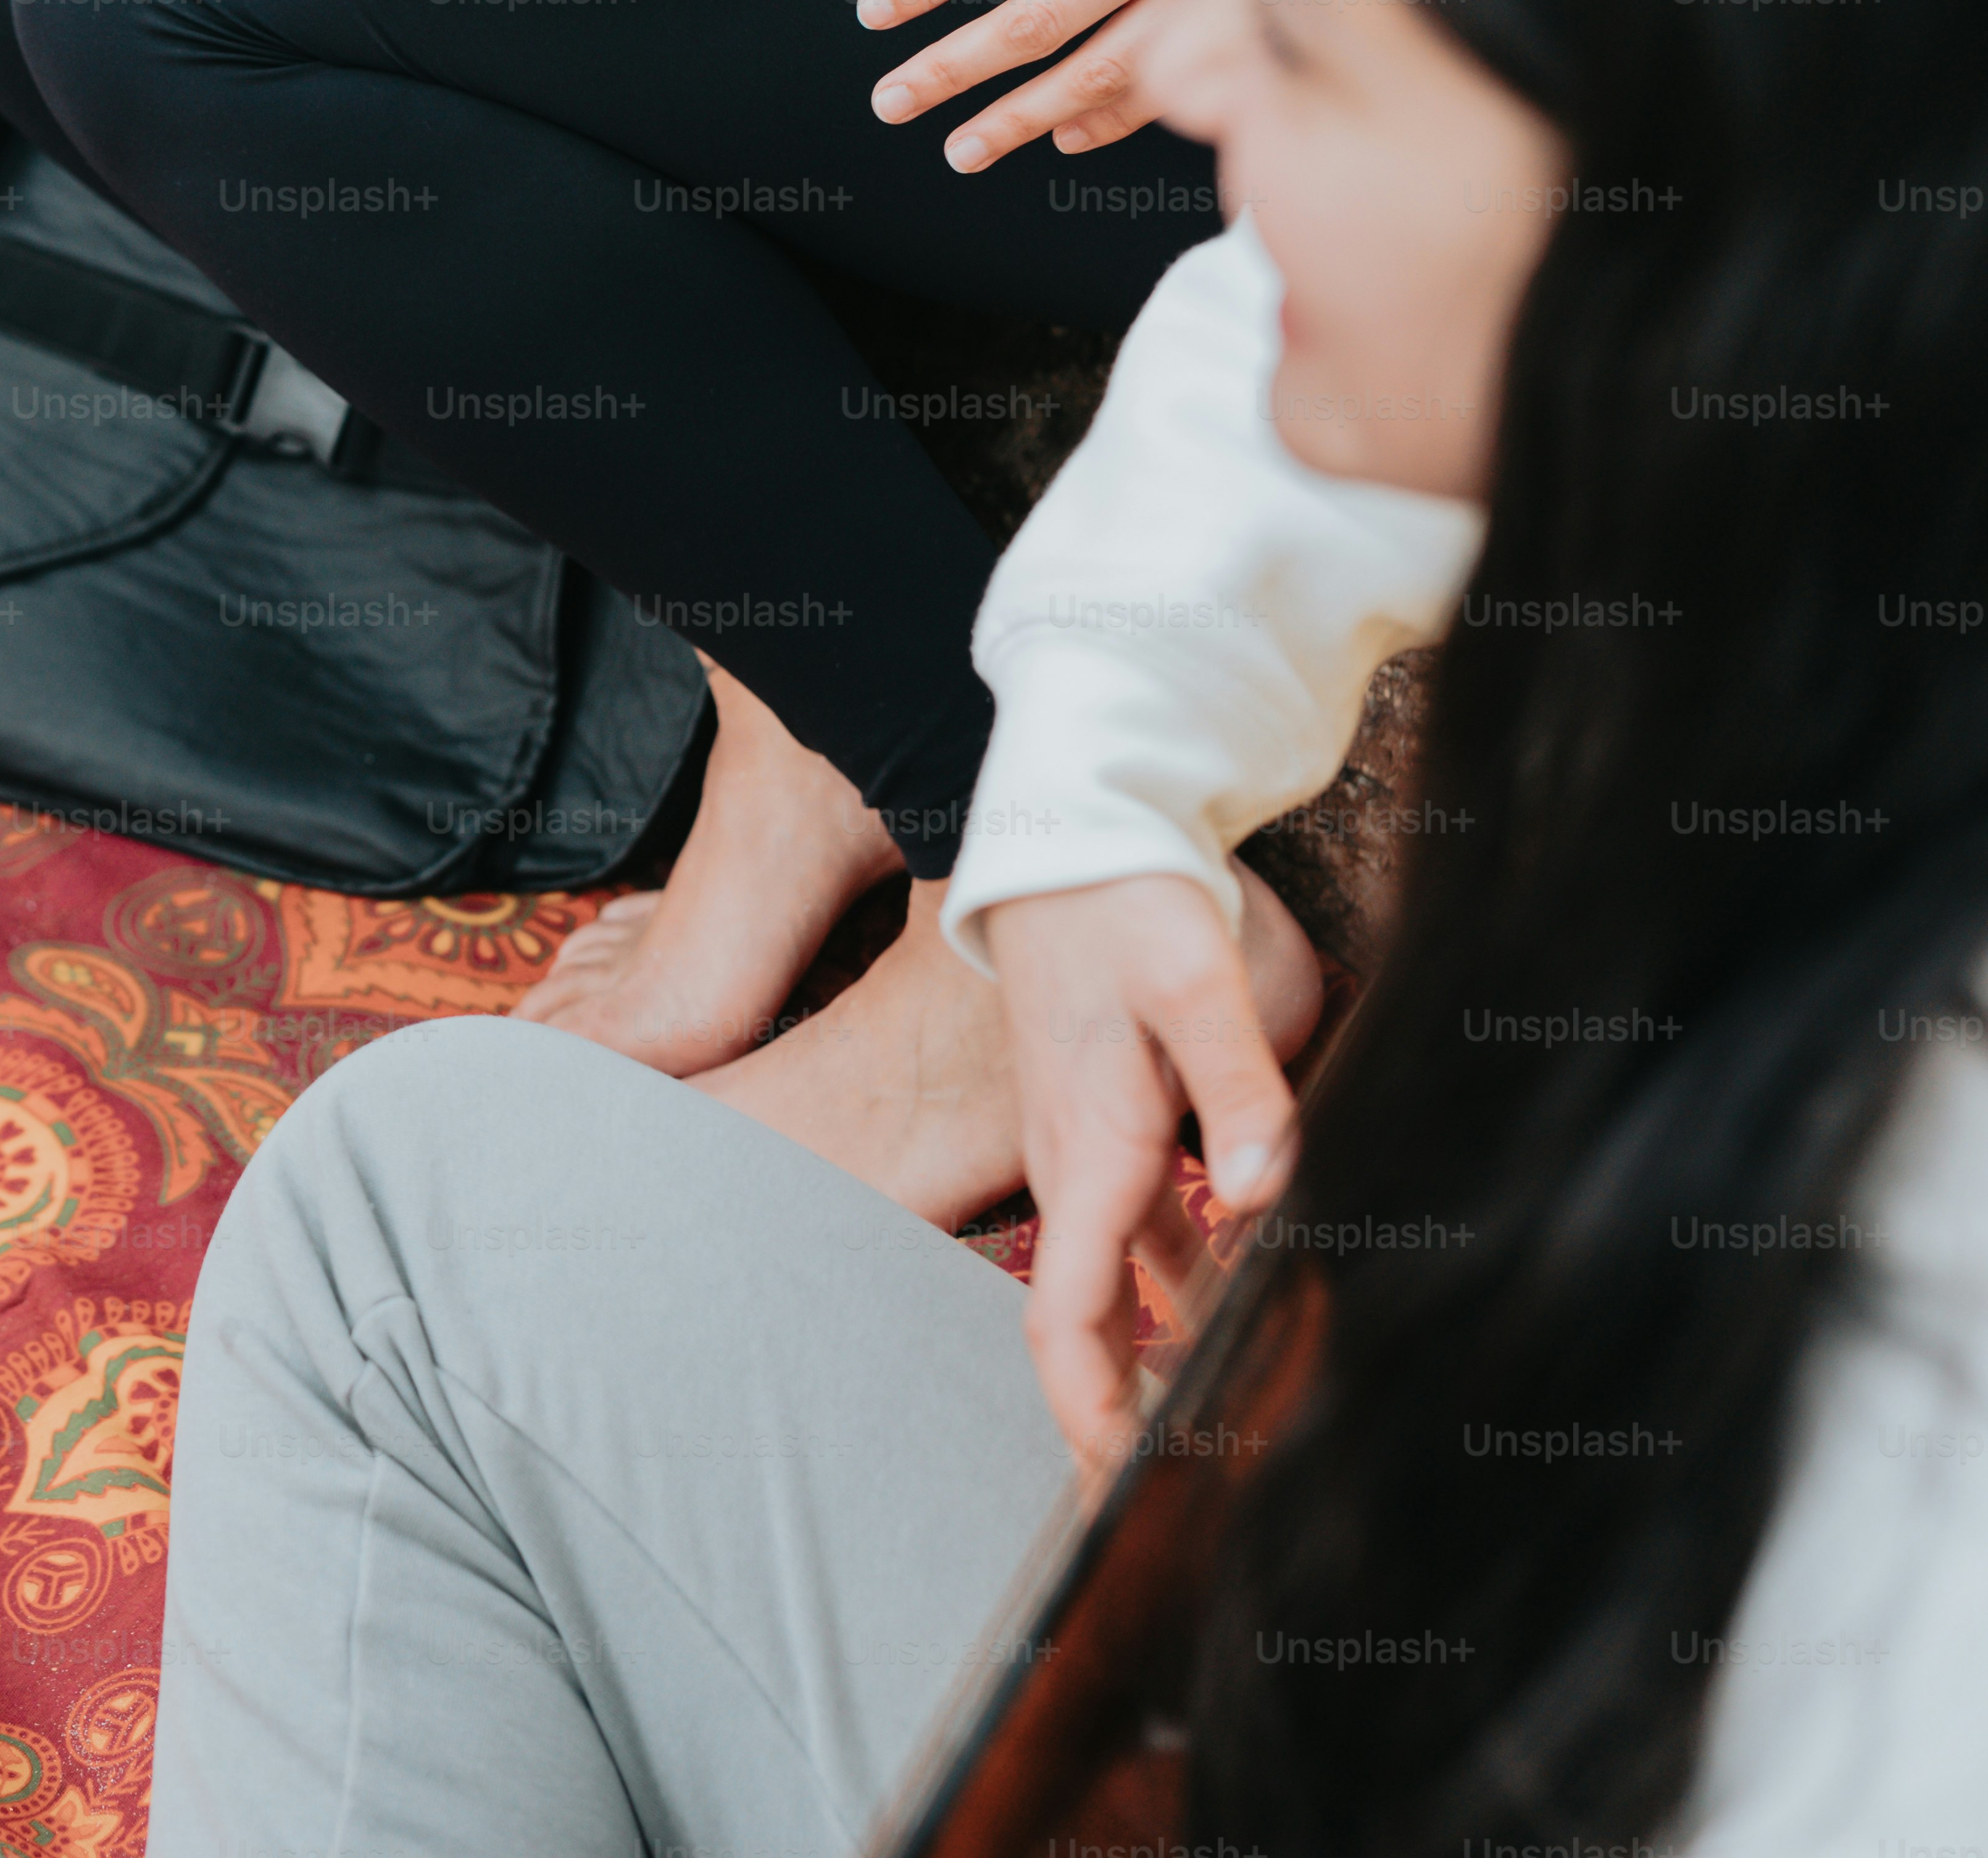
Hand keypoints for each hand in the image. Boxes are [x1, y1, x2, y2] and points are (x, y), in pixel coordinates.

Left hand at [858, 0, 1262, 171]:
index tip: (875, 13)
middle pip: (1030, 22)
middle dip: (951, 69)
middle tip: (891, 104)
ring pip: (1097, 72)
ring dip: (1023, 119)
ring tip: (964, 150)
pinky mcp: (1265, 18)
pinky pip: (1178, 84)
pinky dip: (1117, 117)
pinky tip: (1070, 139)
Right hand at [983, 872, 1300, 1463]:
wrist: (1067, 829)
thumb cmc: (1125, 898)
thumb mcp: (1197, 979)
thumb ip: (1240, 1086)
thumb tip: (1263, 1193)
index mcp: (1089, 1150)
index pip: (1066, 1317)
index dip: (1090, 1412)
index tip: (1125, 1491)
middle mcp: (1073, 1164)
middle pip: (1083, 1324)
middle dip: (1118, 1417)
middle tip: (1173, 1501)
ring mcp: (1084, 1146)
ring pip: (1112, 1284)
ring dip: (1152, 1359)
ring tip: (1218, 1427)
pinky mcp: (1106, 1121)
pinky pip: (1134, 1233)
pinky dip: (1175, 1289)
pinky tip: (1231, 1310)